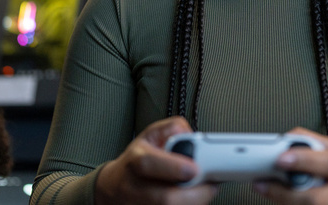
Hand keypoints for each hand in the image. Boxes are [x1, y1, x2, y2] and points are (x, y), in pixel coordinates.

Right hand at [95, 116, 217, 204]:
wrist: (116, 186)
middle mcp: (135, 186)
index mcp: (136, 159)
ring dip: (195, 202)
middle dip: (195, 194)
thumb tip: (192, 136)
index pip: (150, 164)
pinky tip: (192, 199)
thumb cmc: (138, 158)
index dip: (174, 168)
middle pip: (166, 198)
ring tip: (202, 191)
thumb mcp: (152, 134)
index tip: (195, 169)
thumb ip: (173, 128)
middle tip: (211, 185)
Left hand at [254, 128, 327, 204]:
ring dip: (286, 203)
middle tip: (262, 184)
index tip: (280, 158)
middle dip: (285, 195)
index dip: (303, 160)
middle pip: (316, 199)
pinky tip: (284, 202)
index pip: (326, 163)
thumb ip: (313, 142)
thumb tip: (285, 138)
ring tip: (268, 191)